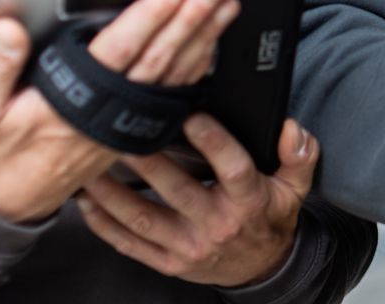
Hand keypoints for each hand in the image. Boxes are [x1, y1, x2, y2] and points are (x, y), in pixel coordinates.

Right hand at [0, 0, 238, 223]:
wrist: (13, 198)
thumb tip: (8, 28)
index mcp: (74, 99)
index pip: (120, 47)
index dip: (151, 14)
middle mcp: (108, 108)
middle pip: (158, 54)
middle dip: (189, 16)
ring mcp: (125, 119)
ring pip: (173, 72)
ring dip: (202, 37)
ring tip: (223, 6)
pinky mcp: (133, 126)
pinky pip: (172, 94)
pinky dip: (196, 67)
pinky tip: (212, 46)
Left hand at [78, 115, 318, 287]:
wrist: (262, 268)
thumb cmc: (271, 216)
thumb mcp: (296, 185)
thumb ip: (299, 152)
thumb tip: (288, 127)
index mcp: (249, 201)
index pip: (233, 169)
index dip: (213, 142)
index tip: (192, 115)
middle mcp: (217, 225)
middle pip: (178, 191)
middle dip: (147, 161)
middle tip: (122, 133)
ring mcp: (188, 247)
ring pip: (144, 219)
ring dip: (112, 193)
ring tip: (90, 167)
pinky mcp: (168, 262)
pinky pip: (130, 244)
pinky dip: (104, 224)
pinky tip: (86, 202)